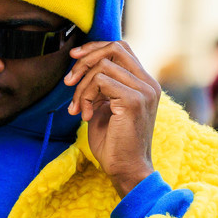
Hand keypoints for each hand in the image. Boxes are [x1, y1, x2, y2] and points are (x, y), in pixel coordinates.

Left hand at [65, 40, 158, 197]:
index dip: (95, 48)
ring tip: (78, 109)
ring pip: (102, 66)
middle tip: (68, 81)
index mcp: (144, 83)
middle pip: (114, 48)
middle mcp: (148, 83)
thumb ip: (101, 86)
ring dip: (82, 87)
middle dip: (85, 61)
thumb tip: (84, 65)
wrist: (126, 170)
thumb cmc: (114, 143)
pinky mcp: (133, 100)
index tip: (74, 58)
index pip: (121, 48)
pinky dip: (86, 96)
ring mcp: (143, 90)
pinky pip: (101, 81)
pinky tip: (85, 116)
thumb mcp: (106, 107)